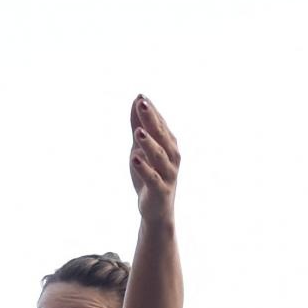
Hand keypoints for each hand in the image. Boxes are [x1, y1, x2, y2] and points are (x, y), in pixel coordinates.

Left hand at [128, 95, 179, 223]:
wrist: (157, 210)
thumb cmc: (150, 175)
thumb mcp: (140, 148)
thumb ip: (138, 125)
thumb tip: (136, 99)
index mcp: (169, 145)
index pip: (160, 124)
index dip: (151, 111)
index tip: (140, 97)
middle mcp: (172, 157)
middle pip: (161, 136)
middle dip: (151, 120)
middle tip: (141, 104)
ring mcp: (168, 174)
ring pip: (159, 156)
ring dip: (149, 143)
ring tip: (137, 132)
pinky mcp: (161, 190)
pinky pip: (153, 178)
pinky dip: (144, 168)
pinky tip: (135, 158)